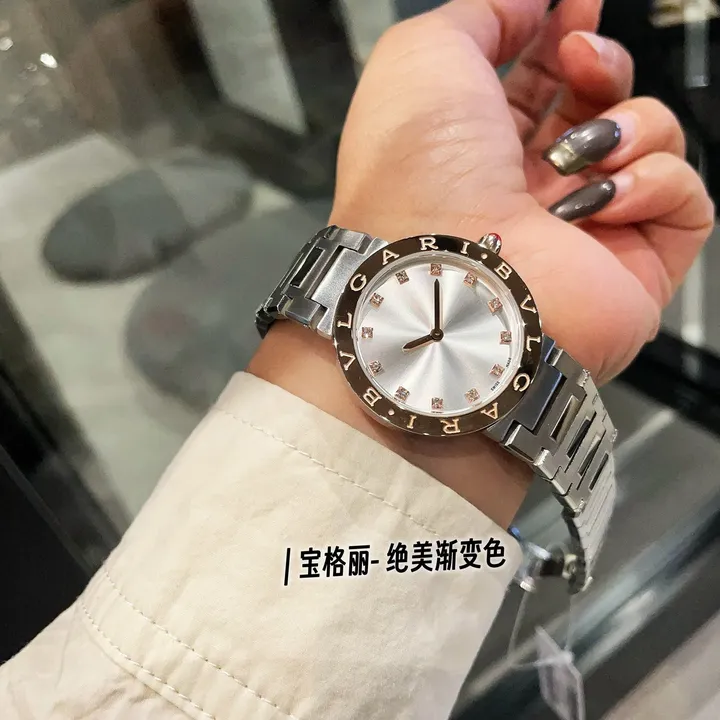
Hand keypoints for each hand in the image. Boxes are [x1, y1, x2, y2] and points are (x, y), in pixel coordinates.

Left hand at [251, 0, 713, 524]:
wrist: (445, 274)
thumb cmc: (416, 171)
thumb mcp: (424, 57)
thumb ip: (481, 15)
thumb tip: (533, 2)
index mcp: (481, 148)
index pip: (540, 84)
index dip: (564, 36)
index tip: (575, 6)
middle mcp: (531, 190)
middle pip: (599, 107)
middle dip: (601, 67)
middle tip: (581, 60)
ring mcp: (583, 231)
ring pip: (650, 143)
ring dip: (630, 123)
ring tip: (580, 150)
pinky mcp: (632, 268)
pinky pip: (685, 201)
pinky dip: (655, 182)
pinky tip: (602, 200)